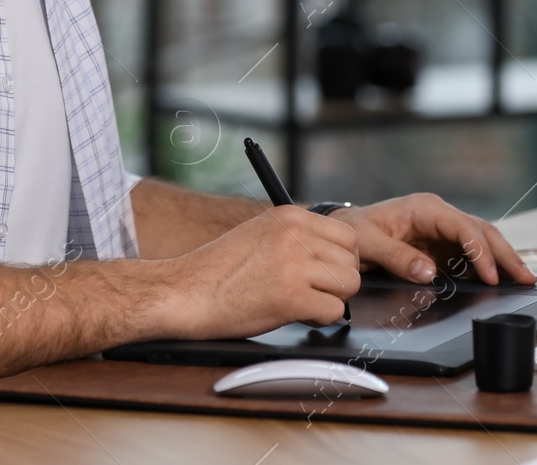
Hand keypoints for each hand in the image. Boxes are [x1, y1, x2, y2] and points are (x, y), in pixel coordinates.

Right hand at [163, 205, 360, 338]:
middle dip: (337, 282)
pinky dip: (320, 320)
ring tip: (303, 303)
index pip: (347, 235)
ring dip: (331, 300)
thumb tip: (332, 254)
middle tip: (313, 292)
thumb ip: (295, 237)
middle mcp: (296, 235)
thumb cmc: (217, 270)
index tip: (324, 274)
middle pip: (352, 261)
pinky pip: (335, 312)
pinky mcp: (291, 297)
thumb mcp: (259, 234)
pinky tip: (297, 316)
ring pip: (349, 285)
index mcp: (290, 216)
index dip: (341, 260)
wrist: (184, 293)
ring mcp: (294, 265)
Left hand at [331, 194, 535, 286]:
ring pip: (482, 240)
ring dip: (502, 259)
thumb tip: (429, 272)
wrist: (344, 230)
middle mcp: (439, 215)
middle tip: (526, 278)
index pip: (463, 227)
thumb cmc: (354, 232)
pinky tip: (500, 280)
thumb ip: (397, 257)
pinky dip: (487, 266)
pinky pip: (470, 254)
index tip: (491, 277)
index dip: (480, 252)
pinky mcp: (441, 245)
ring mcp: (443, 229)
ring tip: (523, 279)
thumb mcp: (368, 244)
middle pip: (482, 231)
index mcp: (424, 208)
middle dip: (505, 254)